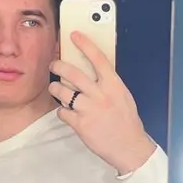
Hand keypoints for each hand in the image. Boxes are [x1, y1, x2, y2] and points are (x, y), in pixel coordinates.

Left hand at [49, 31, 156, 174]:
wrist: (129, 147)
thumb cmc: (126, 121)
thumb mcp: (122, 96)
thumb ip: (108, 83)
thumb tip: (92, 70)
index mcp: (114, 85)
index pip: (98, 59)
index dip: (85, 44)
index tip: (74, 35)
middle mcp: (101, 95)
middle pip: (73, 73)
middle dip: (58, 65)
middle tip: (53, 64)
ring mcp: (89, 110)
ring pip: (62, 92)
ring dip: (55, 88)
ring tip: (55, 89)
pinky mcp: (80, 124)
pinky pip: (62, 112)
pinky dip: (61, 111)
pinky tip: (66, 112)